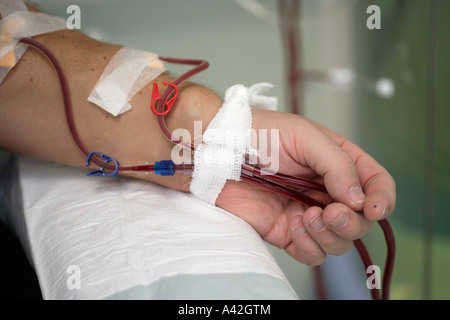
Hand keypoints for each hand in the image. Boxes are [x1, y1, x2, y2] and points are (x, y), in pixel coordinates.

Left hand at [216, 109, 395, 265]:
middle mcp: (328, 191)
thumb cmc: (261, 134)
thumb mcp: (305, 137)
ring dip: (330, 235)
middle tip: (330, 212)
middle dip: (351, 222)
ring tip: (307, 215)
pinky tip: (292, 223)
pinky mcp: (288, 231)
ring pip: (340, 242)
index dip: (382, 200)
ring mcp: (309, 213)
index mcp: (340, 164)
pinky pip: (312, 254)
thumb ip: (337, 164)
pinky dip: (309, 245)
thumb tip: (358, 198)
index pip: (376, 185)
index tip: (372, 208)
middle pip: (361, 221)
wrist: (222, 152)